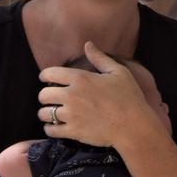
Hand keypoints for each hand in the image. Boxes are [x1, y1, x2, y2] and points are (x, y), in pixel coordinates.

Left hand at [38, 42, 156, 146]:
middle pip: (43, 95)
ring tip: (52, 114)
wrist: (132, 125)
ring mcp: (70, 115)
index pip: (50, 73)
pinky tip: (56, 126)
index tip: (45, 78)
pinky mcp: (72, 132)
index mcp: (81, 79)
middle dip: (45, 96)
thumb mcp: (118, 72)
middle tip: (52, 98)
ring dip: (46, 113)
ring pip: (44, 113)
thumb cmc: (128, 97)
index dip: (45, 75)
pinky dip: (50, 128)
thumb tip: (88, 44)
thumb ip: (100, 58)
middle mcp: (71, 95)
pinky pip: (50, 130)